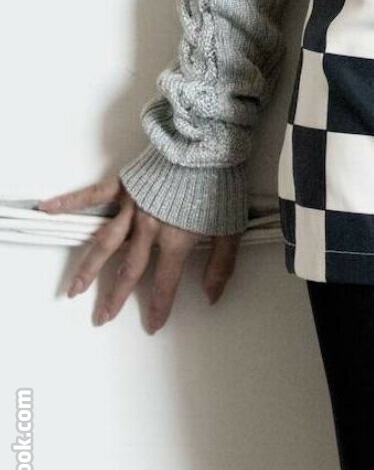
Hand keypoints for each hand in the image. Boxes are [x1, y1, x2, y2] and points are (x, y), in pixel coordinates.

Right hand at [36, 174, 243, 331]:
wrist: (207, 144)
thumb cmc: (221, 183)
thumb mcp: (231, 227)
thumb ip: (221, 264)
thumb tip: (211, 296)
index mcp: (175, 240)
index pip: (165, 281)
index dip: (160, 306)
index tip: (152, 326)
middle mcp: (148, 229)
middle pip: (129, 269)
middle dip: (115, 297)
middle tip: (101, 318)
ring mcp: (132, 207)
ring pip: (105, 243)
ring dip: (89, 268)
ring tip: (73, 290)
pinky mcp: (124, 185)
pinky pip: (92, 196)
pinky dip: (69, 202)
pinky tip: (47, 209)